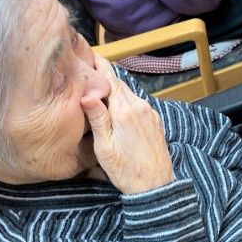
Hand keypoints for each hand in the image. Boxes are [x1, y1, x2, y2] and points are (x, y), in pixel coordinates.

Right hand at [81, 56, 174, 194]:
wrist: (155, 186)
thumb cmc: (126, 171)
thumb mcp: (105, 148)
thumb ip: (97, 119)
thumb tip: (86, 95)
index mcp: (124, 111)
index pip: (109, 80)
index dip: (99, 66)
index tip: (90, 54)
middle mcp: (139, 107)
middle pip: (119, 84)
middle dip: (105, 74)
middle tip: (91, 65)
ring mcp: (150, 113)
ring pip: (129, 93)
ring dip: (115, 87)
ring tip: (101, 85)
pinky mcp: (155, 120)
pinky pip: (138, 102)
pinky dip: (126, 98)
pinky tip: (118, 104)